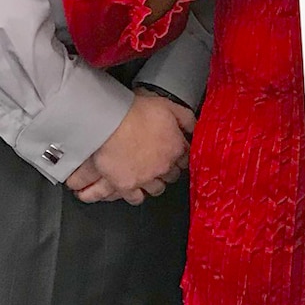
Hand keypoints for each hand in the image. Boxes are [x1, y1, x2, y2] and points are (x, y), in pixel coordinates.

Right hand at [66, 90, 194, 204]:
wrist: (109, 123)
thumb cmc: (136, 112)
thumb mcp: (169, 106)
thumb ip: (186, 118)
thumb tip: (195, 127)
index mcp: (176, 148)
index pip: (185, 159)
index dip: (179, 156)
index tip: (175, 154)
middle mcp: (163, 166)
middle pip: (172, 176)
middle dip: (168, 170)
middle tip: (159, 163)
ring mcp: (145, 178)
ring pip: (156, 189)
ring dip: (154, 184)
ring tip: (147, 176)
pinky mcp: (126, 185)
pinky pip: (135, 198)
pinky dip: (135, 195)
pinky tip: (133, 190)